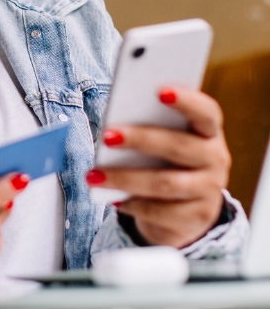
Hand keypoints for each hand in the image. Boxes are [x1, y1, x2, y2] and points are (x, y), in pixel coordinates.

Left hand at [86, 87, 230, 247]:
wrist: (185, 210)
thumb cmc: (165, 162)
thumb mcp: (162, 142)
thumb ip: (148, 128)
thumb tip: (114, 126)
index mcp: (208, 132)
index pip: (206, 112)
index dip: (186, 100)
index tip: (160, 90)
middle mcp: (216, 158)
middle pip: (179, 146)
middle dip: (140, 139)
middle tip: (107, 136)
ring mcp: (210, 190)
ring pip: (166, 183)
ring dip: (125, 178)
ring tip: (93, 175)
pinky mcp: (197, 218)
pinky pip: (161, 212)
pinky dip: (134, 205)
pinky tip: (113, 199)